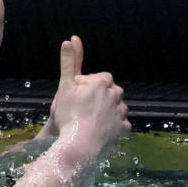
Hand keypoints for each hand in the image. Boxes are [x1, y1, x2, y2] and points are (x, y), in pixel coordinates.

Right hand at [45, 35, 128, 152]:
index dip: (88, 86)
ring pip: (116, 107)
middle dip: (100, 97)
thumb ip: (69, 63)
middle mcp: (116, 94)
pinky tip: (101, 130)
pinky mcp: (123, 129)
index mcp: (102, 82)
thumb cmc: (69, 116)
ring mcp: (120, 113)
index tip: (78, 96)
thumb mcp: (65, 87)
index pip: (100, 77)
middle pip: (110, 91)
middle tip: (82, 109)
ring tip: (90, 120)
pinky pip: (120, 123)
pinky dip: (113, 126)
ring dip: (107, 110)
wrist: (79, 146)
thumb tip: (68, 40)